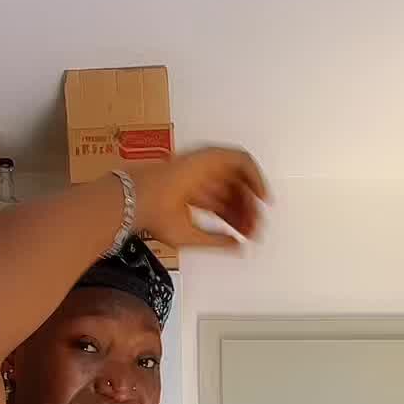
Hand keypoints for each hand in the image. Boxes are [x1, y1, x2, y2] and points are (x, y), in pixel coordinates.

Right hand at [133, 148, 267, 250]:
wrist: (142, 198)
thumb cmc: (154, 215)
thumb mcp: (192, 236)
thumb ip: (217, 241)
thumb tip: (239, 247)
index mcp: (193, 197)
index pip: (224, 208)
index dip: (239, 222)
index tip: (248, 236)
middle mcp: (201, 181)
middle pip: (235, 195)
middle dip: (248, 213)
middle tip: (255, 228)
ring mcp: (206, 168)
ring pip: (240, 178)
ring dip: (252, 196)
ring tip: (259, 214)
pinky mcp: (211, 156)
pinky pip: (241, 160)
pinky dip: (255, 175)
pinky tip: (261, 194)